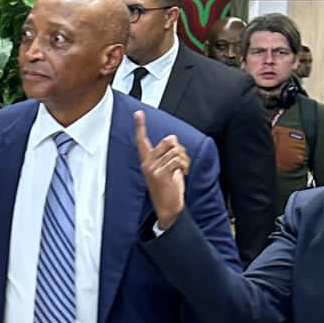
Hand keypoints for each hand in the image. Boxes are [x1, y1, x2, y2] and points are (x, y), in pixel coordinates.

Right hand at [134, 110, 189, 229]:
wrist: (168, 208)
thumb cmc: (168, 189)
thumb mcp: (168, 168)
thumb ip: (169, 153)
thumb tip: (172, 138)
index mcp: (147, 161)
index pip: (141, 140)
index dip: (140, 126)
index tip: (138, 114)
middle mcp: (147, 163)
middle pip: (168, 141)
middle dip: (180, 149)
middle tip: (181, 162)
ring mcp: (152, 168)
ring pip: (175, 151)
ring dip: (184, 160)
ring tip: (182, 171)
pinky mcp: (159, 174)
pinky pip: (177, 160)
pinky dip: (184, 166)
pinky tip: (182, 174)